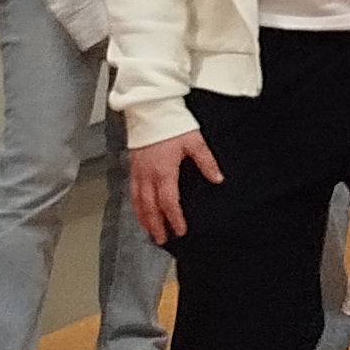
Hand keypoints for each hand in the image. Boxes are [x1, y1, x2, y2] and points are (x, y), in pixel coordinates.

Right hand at [130, 127, 221, 244]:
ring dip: (143, 219)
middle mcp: (147, 174)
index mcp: (164, 171)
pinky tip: (139, 211)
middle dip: (156, 225)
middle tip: (162, 240)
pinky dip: (135, 205)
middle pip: (150, 207)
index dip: (174, 218)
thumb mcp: (195, 141)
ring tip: (149, 232)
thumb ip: (206, 162)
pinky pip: (131, 191)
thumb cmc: (172, 123)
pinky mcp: (132, 166)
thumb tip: (218, 178)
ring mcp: (137, 171)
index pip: (169, 202)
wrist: (150, 108)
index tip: (180, 230)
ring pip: (138, 201)